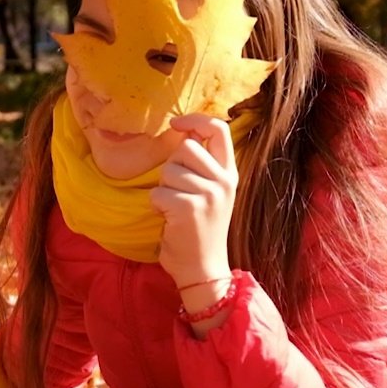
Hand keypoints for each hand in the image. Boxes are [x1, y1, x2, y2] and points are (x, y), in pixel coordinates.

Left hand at [149, 113, 236, 288]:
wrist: (203, 269)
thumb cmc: (200, 229)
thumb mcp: (211, 192)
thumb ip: (202, 164)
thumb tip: (182, 130)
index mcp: (229, 173)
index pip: (219, 129)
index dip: (196, 119)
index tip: (176, 123)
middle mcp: (223, 181)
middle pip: (185, 148)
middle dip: (172, 167)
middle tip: (178, 192)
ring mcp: (209, 194)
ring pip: (169, 170)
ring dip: (163, 189)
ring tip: (175, 209)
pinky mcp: (189, 208)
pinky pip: (158, 192)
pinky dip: (157, 205)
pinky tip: (169, 220)